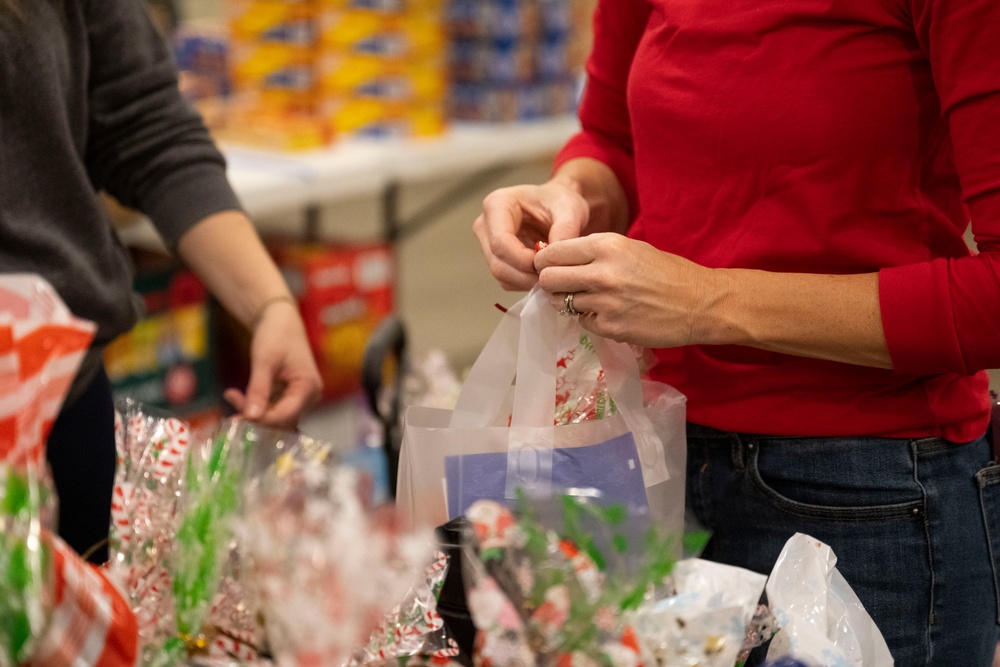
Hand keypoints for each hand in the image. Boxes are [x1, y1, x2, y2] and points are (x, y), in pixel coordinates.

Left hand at [223, 300, 321, 428]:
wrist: (281, 319)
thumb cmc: (276, 334)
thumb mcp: (264, 361)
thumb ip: (258, 390)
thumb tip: (251, 418)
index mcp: (308, 388)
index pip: (284, 416)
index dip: (260, 420)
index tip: (235, 418)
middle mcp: (309, 397)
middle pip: (280, 419)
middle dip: (254, 415)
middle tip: (231, 401)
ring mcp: (301, 397)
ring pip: (275, 416)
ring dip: (252, 410)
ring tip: (231, 395)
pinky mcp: (291, 396)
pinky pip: (273, 408)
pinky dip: (256, 404)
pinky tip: (238, 395)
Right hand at [473, 181, 589, 290]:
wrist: (558, 207)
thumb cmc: (560, 201)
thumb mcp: (569, 208)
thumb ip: (565, 229)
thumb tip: (555, 258)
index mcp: (496, 204)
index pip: (500, 241)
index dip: (523, 259)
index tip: (547, 265)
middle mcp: (485, 226)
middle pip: (498, 263)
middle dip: (526, 275)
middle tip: (553, 274)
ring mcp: (487, 245)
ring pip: (502, 275)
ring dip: (527, 281)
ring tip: (551, 273)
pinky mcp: (496, 260)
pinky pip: (507, 281)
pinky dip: (526, 282)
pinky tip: (544, 273)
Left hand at [534, 233, 721, 347]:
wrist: (699, 303)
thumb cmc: (666, 272)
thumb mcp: (629, 248)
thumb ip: (594, 252)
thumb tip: (556, 259)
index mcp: (606, 246)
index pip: (553, 252)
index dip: (544, 260)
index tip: (546, 266)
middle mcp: (601, 273)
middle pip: (548, 279)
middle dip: (549, 283)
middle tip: (560, 285)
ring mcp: (605, 303)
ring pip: (562, 303)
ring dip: (569, 302)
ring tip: (591, 298)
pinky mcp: (610, 327)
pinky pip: (583, 322)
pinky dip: (591, 319)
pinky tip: (611, 313)